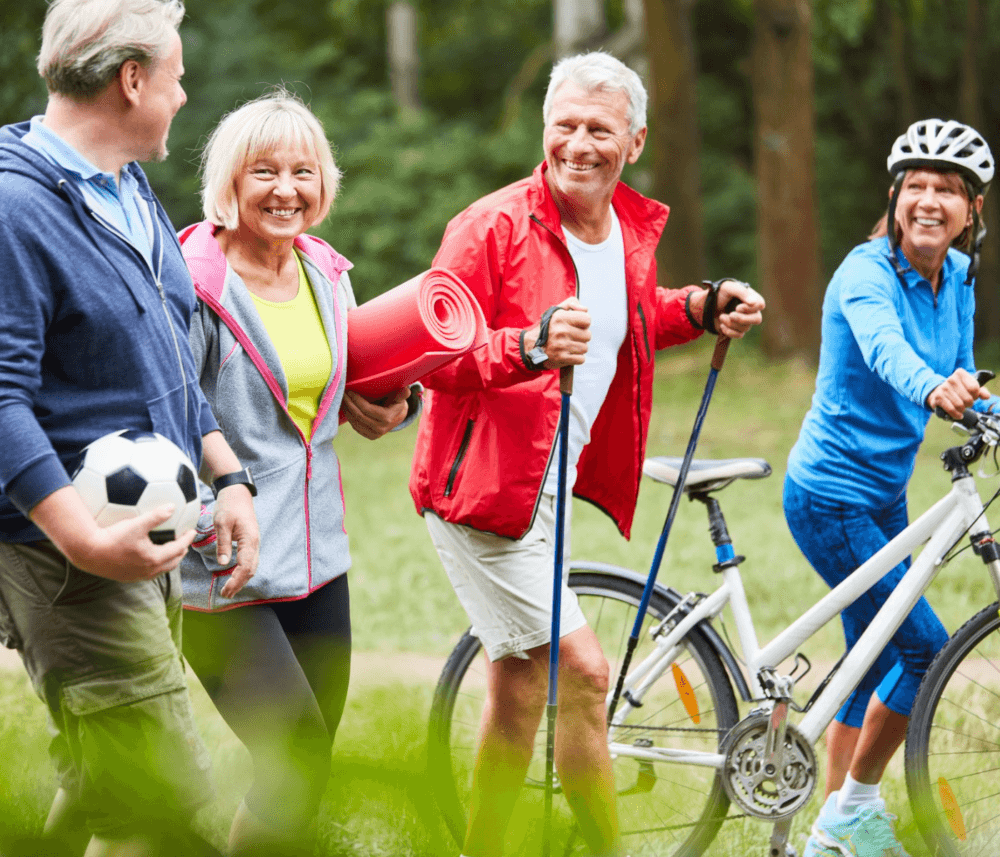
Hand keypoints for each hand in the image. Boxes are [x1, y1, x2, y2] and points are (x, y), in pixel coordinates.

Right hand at [31, 488, 196, 581]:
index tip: (193, 531)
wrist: (88, 553)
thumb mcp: (136, 524)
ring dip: (169, 559)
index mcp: (154, 558)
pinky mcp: (127, 577)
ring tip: (171, 550)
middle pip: (172, 562)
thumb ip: (155, 516)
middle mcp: (148, 570)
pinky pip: (148, 571)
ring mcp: (138, 576)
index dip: (187, 539)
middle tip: (185, 542)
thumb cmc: (112, 537)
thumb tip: (172, 506)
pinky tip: (149, 555)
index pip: (178, 549)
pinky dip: (155, 563)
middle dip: (181, 552)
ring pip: (161, 569)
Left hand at [213, 484, 259, 597]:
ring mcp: (253, 542)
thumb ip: (223, 544)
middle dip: (239, 584)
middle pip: (251, 570)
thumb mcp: (222, 523)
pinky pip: (249, 560)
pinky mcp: (249, 541)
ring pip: (252, 566)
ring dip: (242, 579)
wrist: (237, 491)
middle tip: (226, 595)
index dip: (236, 580)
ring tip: (229, 589)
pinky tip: (234, 575)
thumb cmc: (229, 505)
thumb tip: (224, 564)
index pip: (245, 567)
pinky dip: (243, 571)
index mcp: (250, 539)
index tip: (225, 590)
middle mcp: (255, 543)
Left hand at [342, 388, 409, 439]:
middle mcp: (380, 429)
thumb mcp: (399, 397)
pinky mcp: (370, 436)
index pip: (367, 409)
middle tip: (343, 393)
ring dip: (347, 410)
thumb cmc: (396, 403)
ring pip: (355, 422)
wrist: (398, 417)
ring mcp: (375, 434)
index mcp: (387, 419)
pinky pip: (356, 427)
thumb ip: (401, 394)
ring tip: (343, 399)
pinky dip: (350, 417)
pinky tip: (346, 408)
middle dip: (349, 404)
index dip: (357, 400)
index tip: (350, 391)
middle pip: (359, 416)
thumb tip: (406, 390)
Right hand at [522, 296, 590, 368]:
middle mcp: (561, 331)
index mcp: (560, 317)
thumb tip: (585, 309)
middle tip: (571, 337)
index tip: (576, 326)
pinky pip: (581, 359)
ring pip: (585, 348)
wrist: (530, 346)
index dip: (583, 323)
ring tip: (568, 346)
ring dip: (578, 348)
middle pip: (588, 335)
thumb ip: (572, 303)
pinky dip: (576, 358)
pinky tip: (568, 354)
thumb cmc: (546, 328)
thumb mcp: (556, 311)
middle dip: (581, 337)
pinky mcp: (561, 358)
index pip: (587, 320)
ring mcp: (561, 345)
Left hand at [715, 281, 764, 337]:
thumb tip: (754, 303)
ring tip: (721, 317)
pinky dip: (729, 331)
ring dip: (731, 323)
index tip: (738, 307)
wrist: (707, 305)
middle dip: (742, 319)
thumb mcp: (729, 287)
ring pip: (745, 328)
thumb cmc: (720, 293)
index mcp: (751, 298)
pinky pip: (739, 335)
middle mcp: (751, 310)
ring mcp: (745, 321)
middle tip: (731, 315)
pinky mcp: (737, 330)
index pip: (760, 305)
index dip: (750, 308)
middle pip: (757, 319)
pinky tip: (722, 325)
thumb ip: (742, 292)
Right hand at [927, 368, 989, 419]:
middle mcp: (951, 379)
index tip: (973, 396)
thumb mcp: (970, 386)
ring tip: (961, 408)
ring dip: (962, 409)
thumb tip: (986, 396)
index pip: (974, 388)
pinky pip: (951, 409)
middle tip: (966, 403)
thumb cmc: (957, 389)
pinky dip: (956, 414)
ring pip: (960, 405)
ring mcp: (944, 388)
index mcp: (960, 373)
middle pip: (968, 398)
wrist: (938, 391)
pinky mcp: (938, 397)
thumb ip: (981, 391)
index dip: (976, 395)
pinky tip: (958, 414)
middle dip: (969, 404)